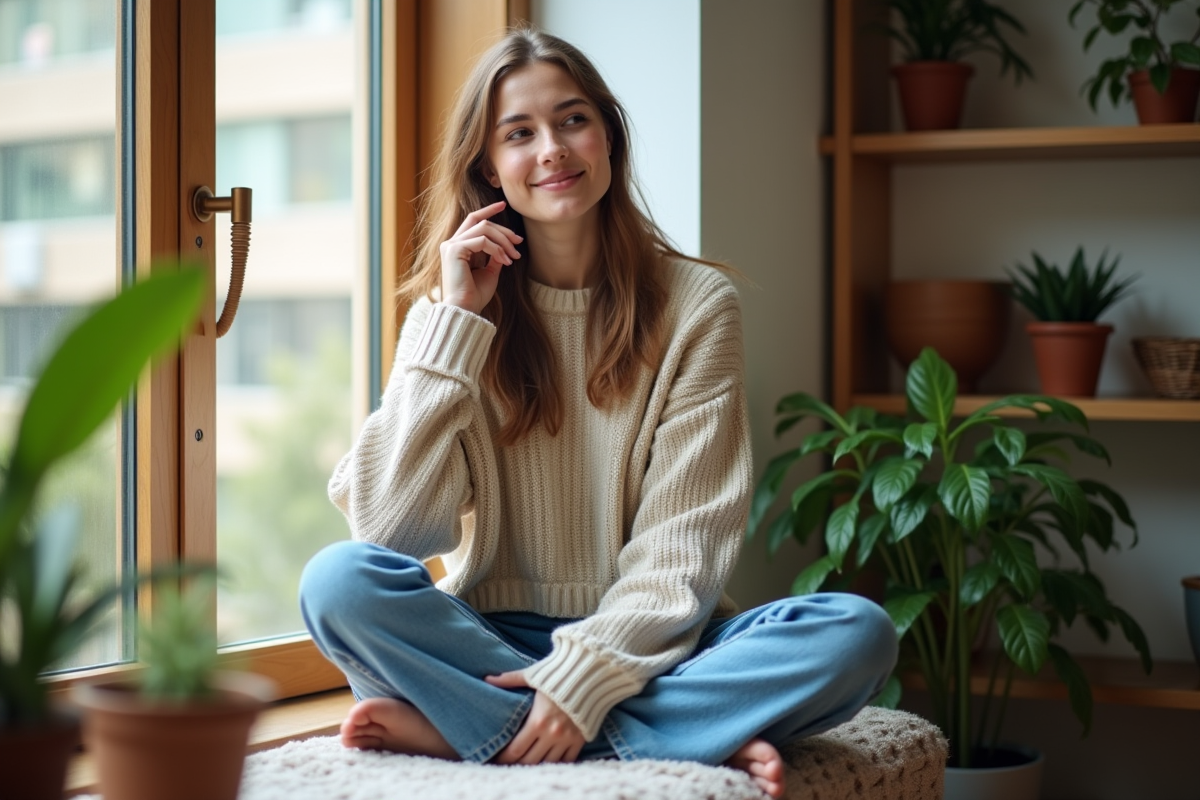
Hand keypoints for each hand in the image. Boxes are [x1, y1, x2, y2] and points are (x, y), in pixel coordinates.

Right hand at [439, 200, 522, 314]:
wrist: (465, 309)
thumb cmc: (475, 295)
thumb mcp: (490, 272)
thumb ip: (495, 256)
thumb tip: (505, 245)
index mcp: (458, 247)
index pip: (473, 220)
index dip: (488, 211)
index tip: (503, 205)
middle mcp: (451, 243)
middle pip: (481, 223)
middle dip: (503, 231)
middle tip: (519, 242)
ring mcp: (451, 245)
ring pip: (483, 229)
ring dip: (503, 241)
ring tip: (514, 256)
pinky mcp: (454, 250)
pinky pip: (481, 241)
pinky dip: (496, 249)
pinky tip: (505, 261)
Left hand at [485, 671, 584, 763]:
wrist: (591, 671)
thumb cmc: (558, 672)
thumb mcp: (532, 675)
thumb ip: (509, 680)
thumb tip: (487, 678)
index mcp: (538, 721)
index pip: (515, 750)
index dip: (503, 758)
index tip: (496, 759)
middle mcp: (552, 734)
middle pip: (529, 761)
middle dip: (516, 764)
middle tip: (508, 764)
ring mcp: (567, 738)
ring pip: (547, 763)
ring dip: (535, 765)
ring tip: (526, 763)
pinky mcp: (580, 739)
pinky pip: (567, 760)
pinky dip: (556, 763)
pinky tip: (547, 761)